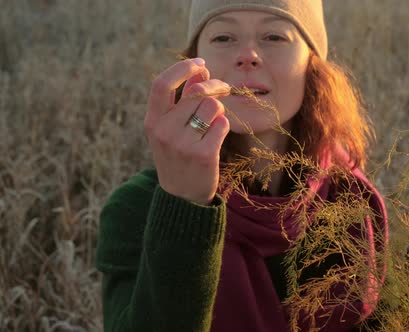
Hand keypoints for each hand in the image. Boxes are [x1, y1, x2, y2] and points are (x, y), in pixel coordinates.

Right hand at [144, 58, 230, 204]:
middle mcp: (163, 131)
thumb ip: (182, 100)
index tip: (200, 62)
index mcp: (152, 121)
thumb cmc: (178, 154)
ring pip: (212, 106)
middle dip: (215, 86)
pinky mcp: (204, 155)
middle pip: (197, 92)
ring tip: (213, 122)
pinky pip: (222, 124)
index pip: (161, 84)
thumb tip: (200, 69)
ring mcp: (183, 144)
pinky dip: (223, 126)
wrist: (182, 196)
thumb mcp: (170, 128)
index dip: (181, 68)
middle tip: (224, 88)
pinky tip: (216, 137)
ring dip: (219, 110)